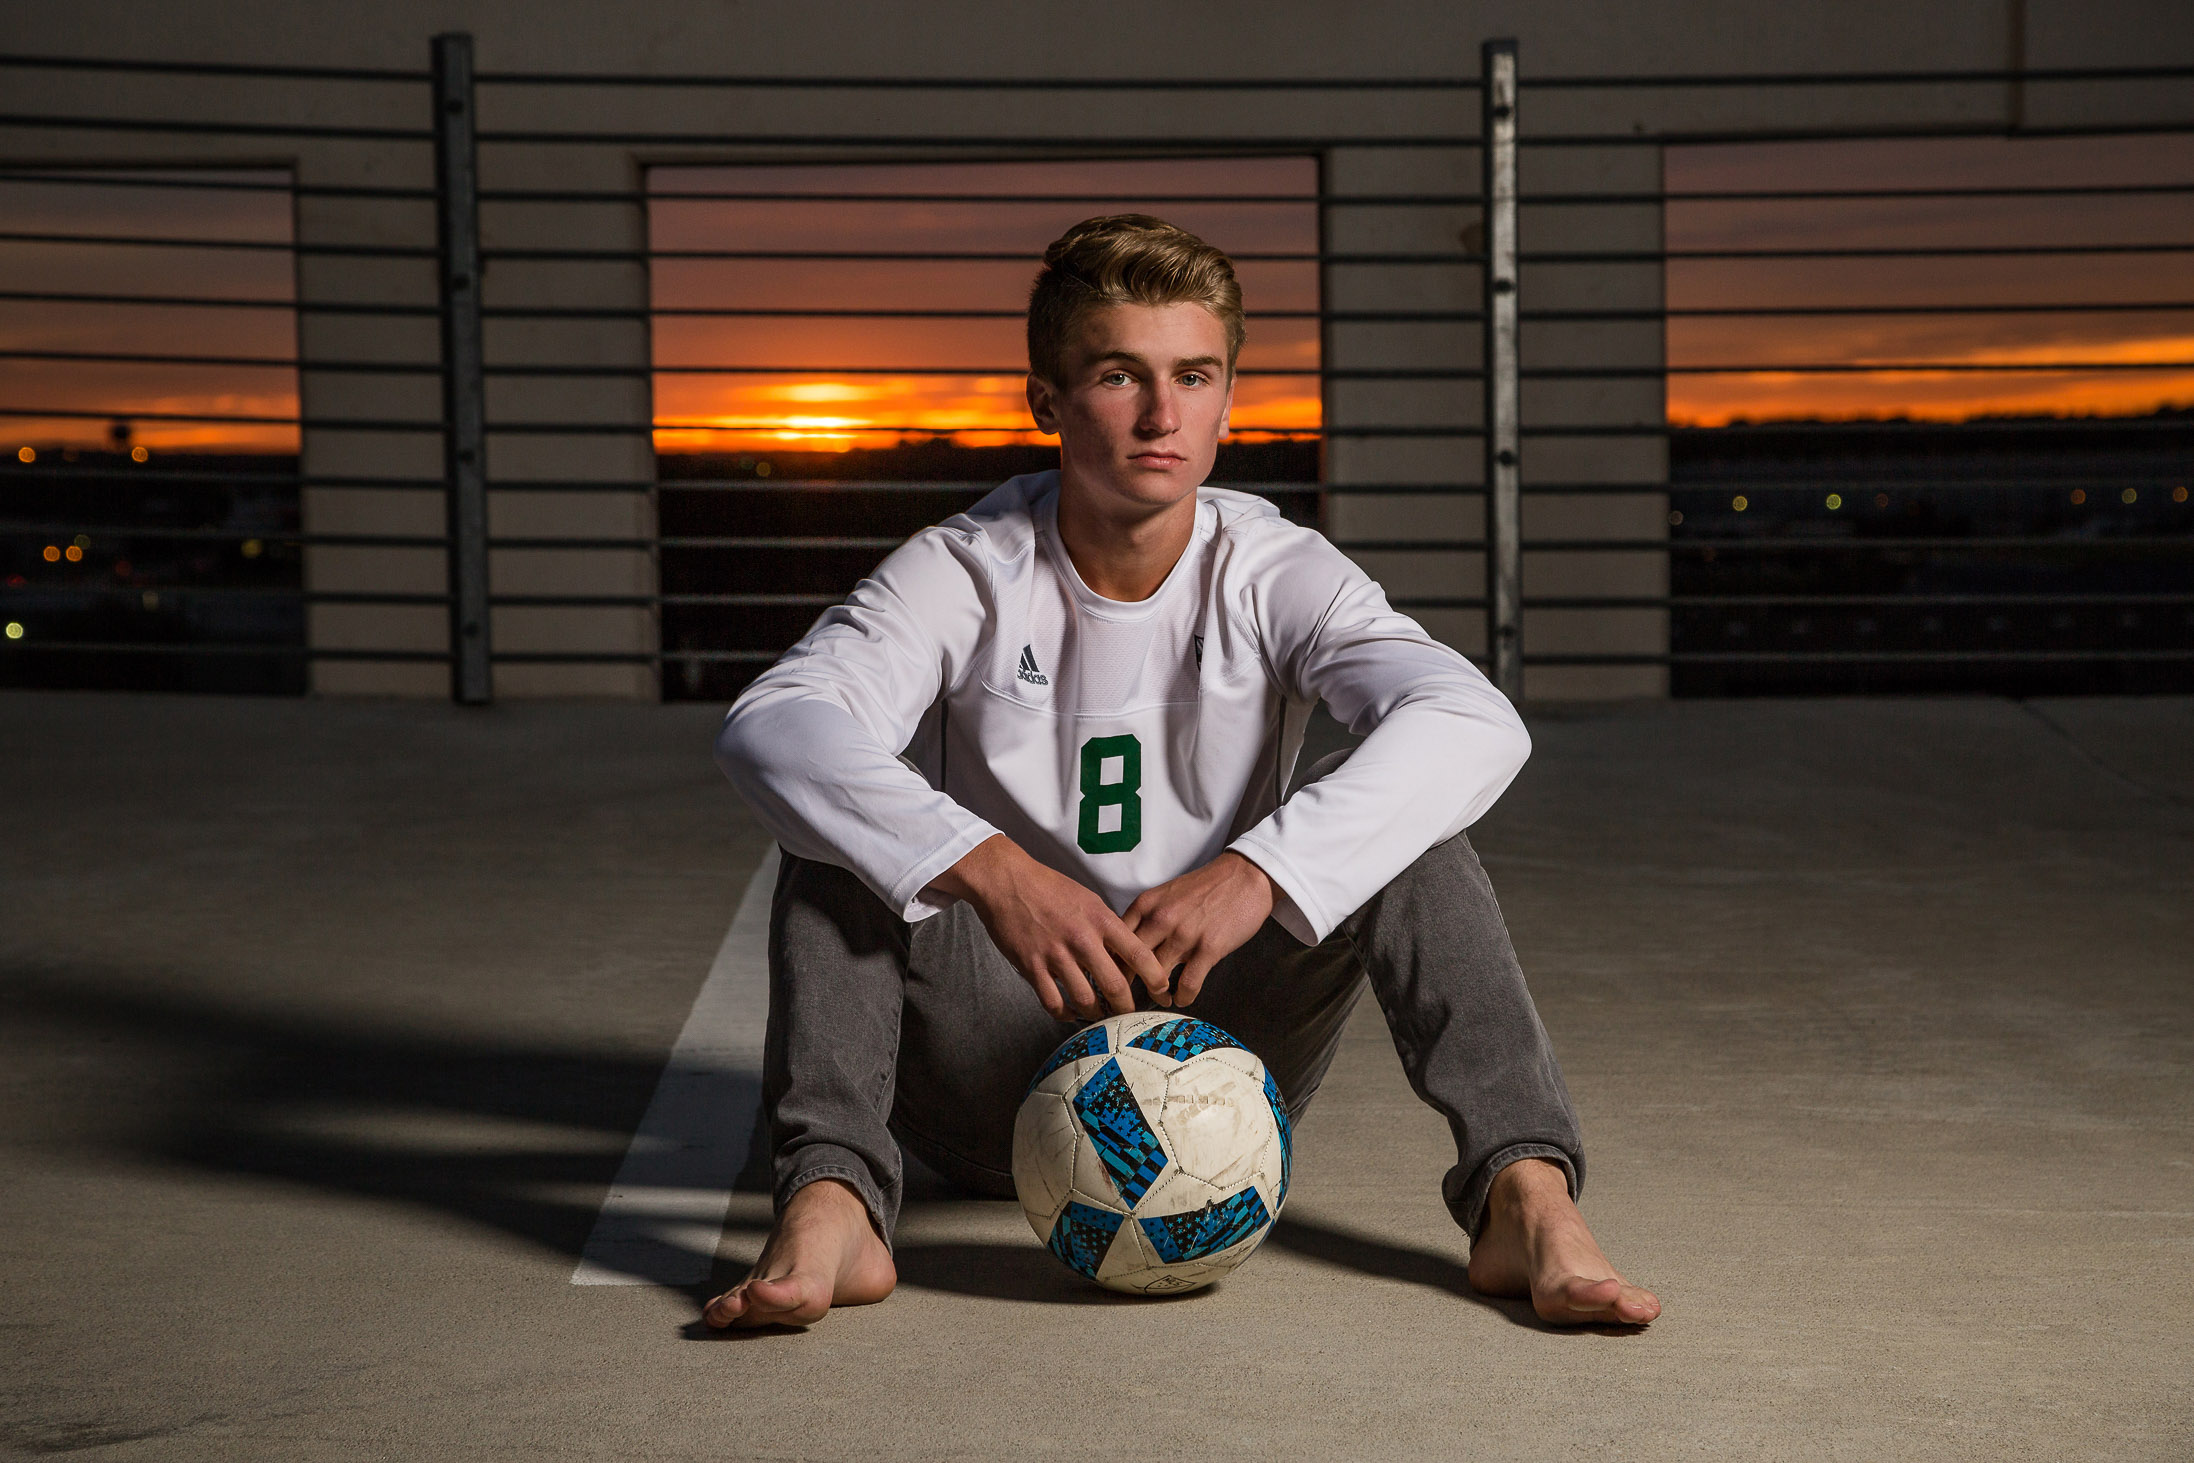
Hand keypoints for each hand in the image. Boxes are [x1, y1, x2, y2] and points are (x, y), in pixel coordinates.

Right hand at [927, 835, 1171, 1020]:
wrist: (1007, 881)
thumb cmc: (1048, 887)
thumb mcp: (1088, 899)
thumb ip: (1106, 926)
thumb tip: (1123, 953)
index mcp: (1100, 919)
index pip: (1139, 954)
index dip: (1155, 978)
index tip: (1161, 990)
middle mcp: (1081, 939)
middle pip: (1115, 985)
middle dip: (1127, 1007)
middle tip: (1130, 1014)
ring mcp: (1055, 955)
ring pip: (1086, 999)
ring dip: (1097, 1013)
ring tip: (1100, 1016)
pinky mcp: (1032, 966)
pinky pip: (1053, 1002)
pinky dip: (1065, 1014)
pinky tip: (1071, 1012)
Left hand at [1121, 852, 1275, 1006]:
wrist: (1244, 875)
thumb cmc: (1205, 887)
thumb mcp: (1166, 895)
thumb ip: (1147, 918)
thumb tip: (1128, 946)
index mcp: (1145, 905)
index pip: (1114, 942)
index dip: (1110, 964)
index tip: (1112, 978)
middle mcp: (1160, 919)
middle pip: (1129, 963)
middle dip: (1127, 986)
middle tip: (1129, 998)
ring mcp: (1184, 935)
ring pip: (1156, 978)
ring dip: (1157, 994)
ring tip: (1160, 998)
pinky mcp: (1208, 948)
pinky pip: (1187, 984)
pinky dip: (1182, 997)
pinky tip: (1182, 998)